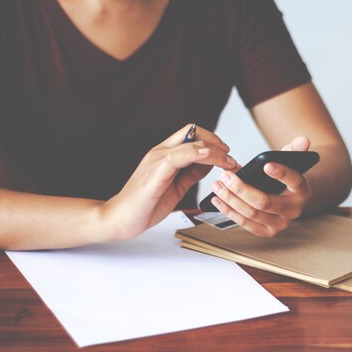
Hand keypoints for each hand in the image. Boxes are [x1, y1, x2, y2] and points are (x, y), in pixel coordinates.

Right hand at [101, 124, 236, 239]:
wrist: (121, 219)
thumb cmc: (145, 205)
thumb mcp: (176, 186)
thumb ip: (191, 173)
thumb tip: (209, 164)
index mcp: (164, 154)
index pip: (190, 135)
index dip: (211, 140)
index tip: (227, 153)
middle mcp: (160, 152)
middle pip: (191, 131)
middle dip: (215, 140)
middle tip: (230, 155)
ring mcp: (157, 159)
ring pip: (190, 142)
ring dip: (214, 150)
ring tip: (228, 163)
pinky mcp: (156, 170)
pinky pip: (180, 155)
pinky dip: (198, 154)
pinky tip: (210, 159)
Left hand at [210, 136, 312, 236]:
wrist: (284, 199)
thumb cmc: (282, 179)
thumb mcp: (288, 163)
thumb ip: (293, 150)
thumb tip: (304, 140)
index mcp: (302, 191)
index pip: (294, 181)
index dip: (281, 173)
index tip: (266, 165)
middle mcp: (293, 211)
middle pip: (265, 202)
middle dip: (242, 189)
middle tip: (226, 176)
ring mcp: (280, 224)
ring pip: (252, 213)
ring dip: (231, 199)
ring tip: (217, 185)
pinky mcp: (267, 232)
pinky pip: (245, 223)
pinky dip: (229, 211)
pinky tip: (217, 200)